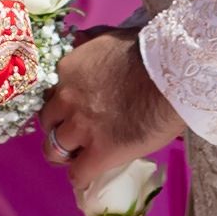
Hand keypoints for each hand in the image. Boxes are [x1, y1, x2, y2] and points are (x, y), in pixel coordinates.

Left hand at [41, 28, 183, 178]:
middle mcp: (66, 99)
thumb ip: (88, 42)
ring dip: (64, 156)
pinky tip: (91, 175)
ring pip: (53, 151)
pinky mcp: (99, 152)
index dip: (62, 105)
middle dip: (58, 129)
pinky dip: (82, 177)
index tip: (74, 111)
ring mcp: (80, 127)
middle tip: (75, 135)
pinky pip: (78, 174)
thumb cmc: (147, 52)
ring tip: (79, 159)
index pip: (51, 94)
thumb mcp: (108, 38)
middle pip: (47, 123)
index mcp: (67, 70)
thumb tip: (78, 40)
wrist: (170, 75)